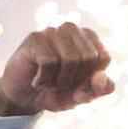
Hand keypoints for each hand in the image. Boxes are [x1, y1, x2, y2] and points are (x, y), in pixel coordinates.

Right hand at [0, 21, 115, 117]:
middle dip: (75, 79)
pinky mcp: (34, 38)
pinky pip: (49, 62)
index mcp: (89, 39)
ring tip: (49, 81)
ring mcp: (52, 32)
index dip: (90, 77)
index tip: (77, 81)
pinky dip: (44, 79)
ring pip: (70, 59)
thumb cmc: (56, 92)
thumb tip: (102, 77)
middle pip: (88, 57)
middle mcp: (72, 30)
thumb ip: (98, 89)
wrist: (24, 98)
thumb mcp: (82, 96)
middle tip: (60, 83)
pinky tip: (37, 80)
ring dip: (59, 81)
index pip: (103, 57)